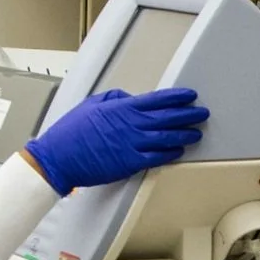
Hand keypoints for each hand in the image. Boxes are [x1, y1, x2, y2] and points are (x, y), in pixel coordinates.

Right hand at [26, 88, 209, 196]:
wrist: (59, 157)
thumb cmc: (71, 131)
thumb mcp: (92, 104)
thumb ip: (115, 99)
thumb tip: (131, 98)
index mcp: (122, 108)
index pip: (158, 98)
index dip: (177, 97)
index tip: (190, 96)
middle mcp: (131, 124)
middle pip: (168, 117)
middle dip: (188, 115)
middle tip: (201, 114)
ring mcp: (132, 144)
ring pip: (167, 138)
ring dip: (184, 135)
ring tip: (196, 133)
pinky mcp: (130, 163)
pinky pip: (157, 157)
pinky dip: (171, 154)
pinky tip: (179, 151)